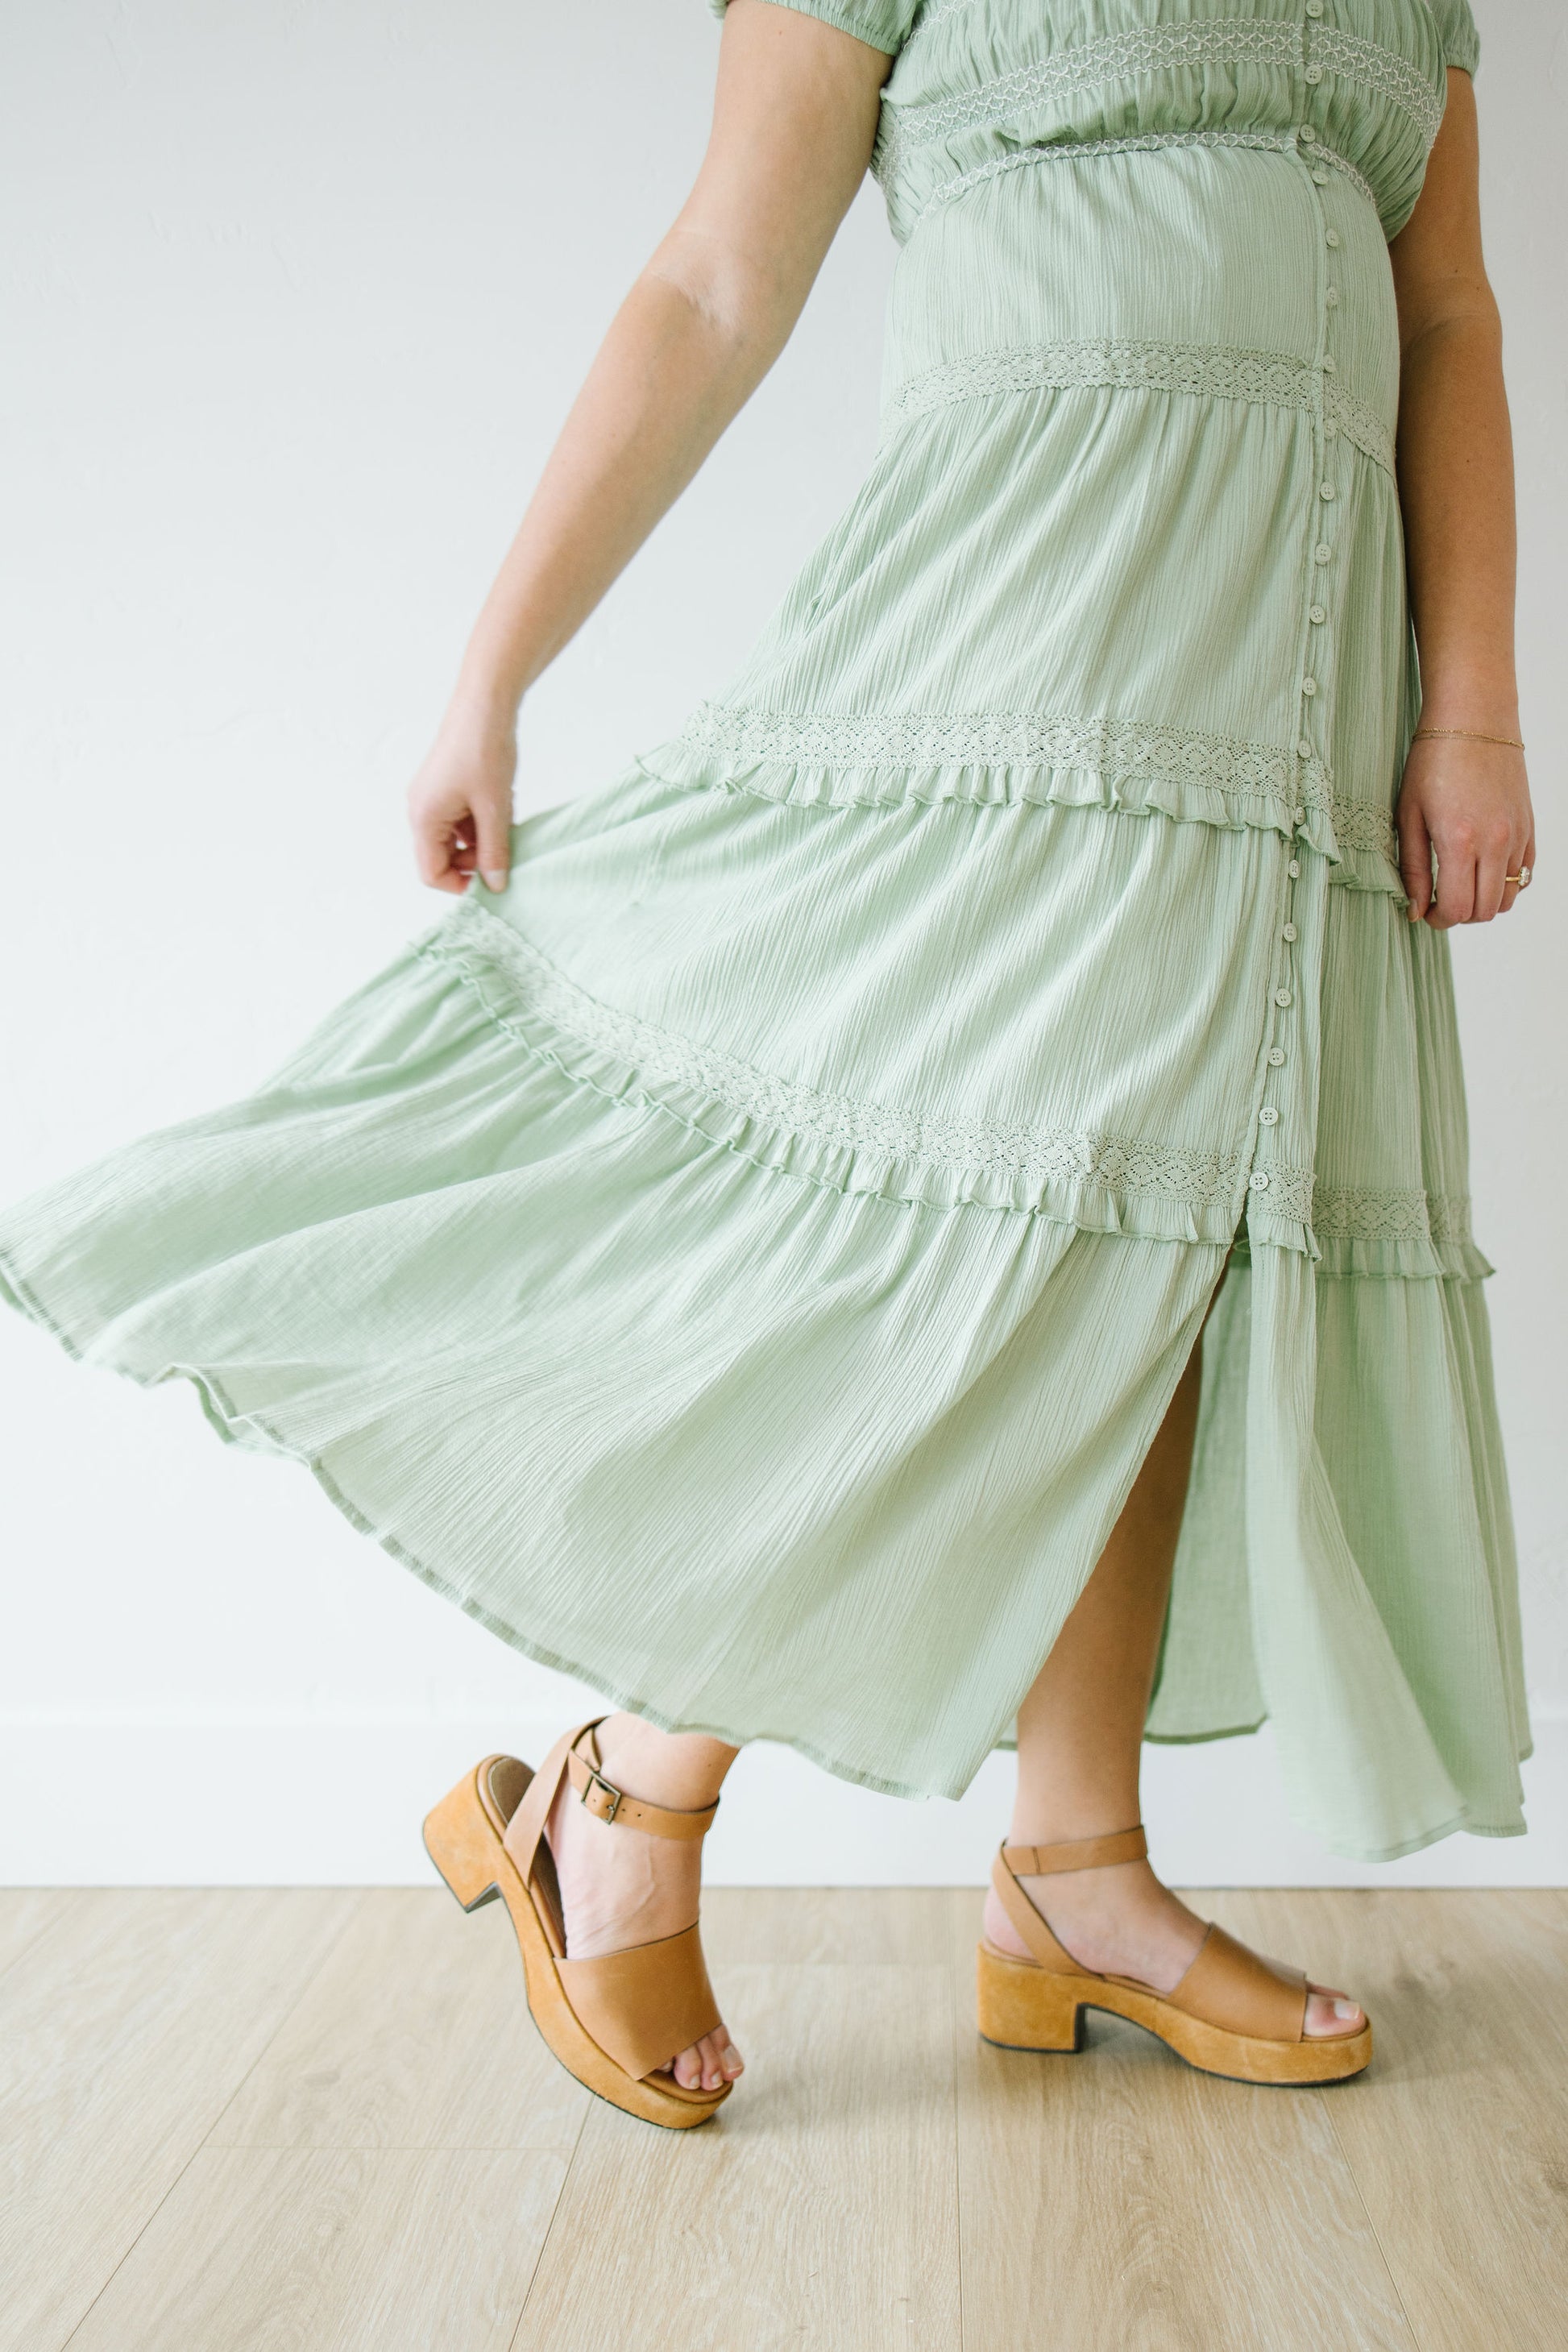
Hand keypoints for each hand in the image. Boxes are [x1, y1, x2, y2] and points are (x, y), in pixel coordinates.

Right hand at [406, 703, 516, 894]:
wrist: (485, 703)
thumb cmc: (484, 750)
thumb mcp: (494, 808)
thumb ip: (494, 851)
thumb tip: (495, 885)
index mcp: (424, 818)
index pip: (431, 873)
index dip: (460, 885)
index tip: (491, 882)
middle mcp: (421, 810)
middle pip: (442, 857)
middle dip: (474, 861)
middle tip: (505, 851)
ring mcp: (433, 797)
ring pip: (456, 839)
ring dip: (482, 840)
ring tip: (506, 822)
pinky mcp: (446, 787)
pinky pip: (461, 819)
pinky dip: (482, 821)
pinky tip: (502, 807)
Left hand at [1395, 733, 1533, 926]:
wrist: (1474, 719)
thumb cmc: (1433, 761)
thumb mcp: (1409, 815)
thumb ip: (1413, 868)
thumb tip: (1415, 910)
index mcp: (1460, 841)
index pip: (1458, 908)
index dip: (1439, 919)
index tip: (1426, 911)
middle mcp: (1496, 842)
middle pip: (1485, 911)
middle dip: (1459, 915)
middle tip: (1439, 900)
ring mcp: (1517, 835)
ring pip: (1508, 897)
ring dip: (1483, 903)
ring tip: (1460, 885)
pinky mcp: (1529, 826)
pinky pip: (1525, 874)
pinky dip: (1505, 884)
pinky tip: (1482, 869)